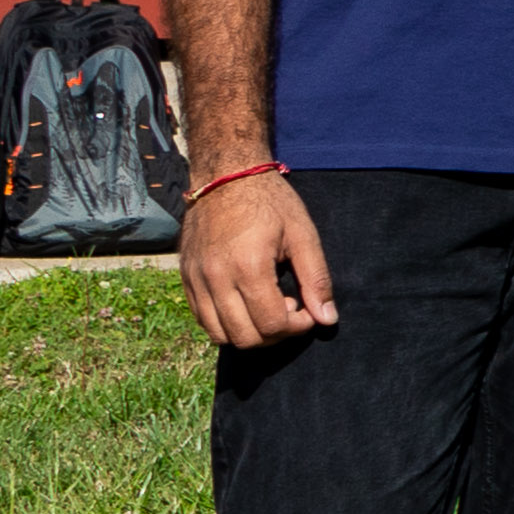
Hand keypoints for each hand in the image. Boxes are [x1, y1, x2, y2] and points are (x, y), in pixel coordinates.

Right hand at [179, 167, 333, 349]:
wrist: (226, 176)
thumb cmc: (270, 202)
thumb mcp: (303, 235)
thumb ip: (316, 280)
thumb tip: (327, 319)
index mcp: (248, 266)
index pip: (271, 324)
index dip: (297, 327)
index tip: (308, 312)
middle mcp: (215, 278)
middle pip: (245, 337)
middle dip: (275, 334)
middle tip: (290, 310)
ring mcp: (196, 280)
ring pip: (220, 334)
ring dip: (249, 333)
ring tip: (267, 306)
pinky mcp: (185, 278)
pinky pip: (203, 319)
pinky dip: (226, 323)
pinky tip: (246, 303)